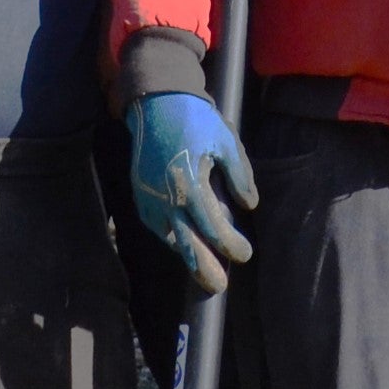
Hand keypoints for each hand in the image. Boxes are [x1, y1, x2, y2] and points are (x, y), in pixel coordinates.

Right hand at [127, 93, 255, 290]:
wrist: (156, 102)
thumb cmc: (196, 120)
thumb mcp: (226, 142)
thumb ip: (240, 176)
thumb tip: (248, 206)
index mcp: (190, 184)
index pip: (212, 226)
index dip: (229, 244)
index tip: (245, 254)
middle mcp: (166, 196)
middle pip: (186, 242)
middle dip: (203, 266)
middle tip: (218, 286)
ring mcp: (149, 196)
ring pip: (168, 235)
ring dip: (186, 253)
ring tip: (203, 269)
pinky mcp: (140, 193)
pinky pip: (155, 224)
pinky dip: (170, 235)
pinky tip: (183, 242)